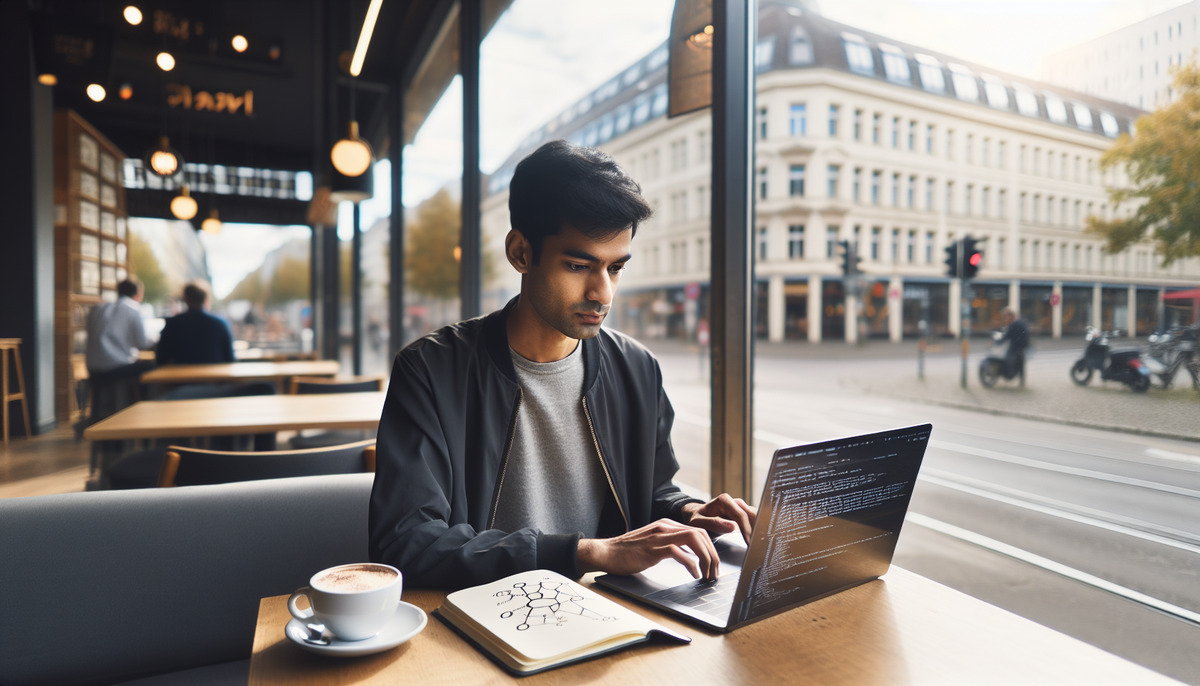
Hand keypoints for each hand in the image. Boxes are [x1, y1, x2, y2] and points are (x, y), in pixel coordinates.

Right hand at [577, 519, 721, 579]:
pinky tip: (694, 574)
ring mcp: (658, 536)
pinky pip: (678, 552)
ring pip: (693, 539)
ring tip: (707, 574)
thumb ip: (670, 545)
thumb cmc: (627, 552)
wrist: (605, 552)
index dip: (711, 549)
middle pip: (700, 534)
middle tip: (715, 572)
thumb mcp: (653, 544)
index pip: (698, 531)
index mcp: (667, 525)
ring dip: (705, 558)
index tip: (714, 565)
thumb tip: (690, 556)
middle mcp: (665, 527)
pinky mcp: (651, 549)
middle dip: (713, 554)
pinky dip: (690, 563)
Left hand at [680, 494, 756, 542]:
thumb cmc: (696, 519)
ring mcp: (740, 507)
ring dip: (759, 530)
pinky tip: (759, 541)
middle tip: (759, 546)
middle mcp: (735, 501)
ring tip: (761, 545)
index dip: (747, 530)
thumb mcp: (699, 522)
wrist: (696, 515)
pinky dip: (756, 531)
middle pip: (752, 516)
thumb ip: (714, 523)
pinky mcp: (743, 514)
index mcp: (725, 500)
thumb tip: (733, 527)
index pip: (741, 516)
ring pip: (755, 518)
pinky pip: (753, 521)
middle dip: (756, 530)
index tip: (749, 543)